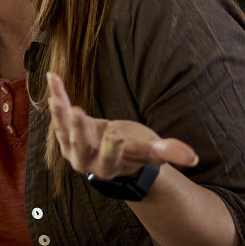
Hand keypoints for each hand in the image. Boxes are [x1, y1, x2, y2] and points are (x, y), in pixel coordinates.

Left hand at [46, 71, 198, 180]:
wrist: (111, 151)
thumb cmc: (134, 151)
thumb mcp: (150, 152)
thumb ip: (167, 152)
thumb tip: (191, 157)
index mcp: (108, 168)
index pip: (109, 159)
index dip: (111, 148)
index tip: (116, 134)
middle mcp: (85, 161)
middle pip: (80, 146)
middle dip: (78, 130)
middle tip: (77, 112)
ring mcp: (71, 147)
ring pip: (64, 131)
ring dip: (59, 113)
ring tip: (57, 96)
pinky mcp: (64, 132)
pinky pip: (59, 113)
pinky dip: (57, 95)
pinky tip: (53, 77)